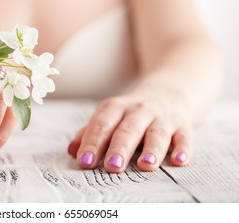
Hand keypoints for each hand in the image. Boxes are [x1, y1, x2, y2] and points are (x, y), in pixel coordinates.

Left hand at [68, 90, 192, 171]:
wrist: (168, 91)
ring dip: (152, 149)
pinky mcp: (182, 126)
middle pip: (128, 129)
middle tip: (112, 166)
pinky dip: (183, 149)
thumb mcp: (110, 116)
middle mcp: (139, 111)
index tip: (84, 162)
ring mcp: (162, 117)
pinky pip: (184, 137)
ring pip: (157, 133)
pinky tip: (178, 161)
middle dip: (120, 148)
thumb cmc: (131, 112)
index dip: (92, 143)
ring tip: (145, 165)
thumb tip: (72, 151)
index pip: (101, 125)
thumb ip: (90, 132)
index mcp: (116, 108)